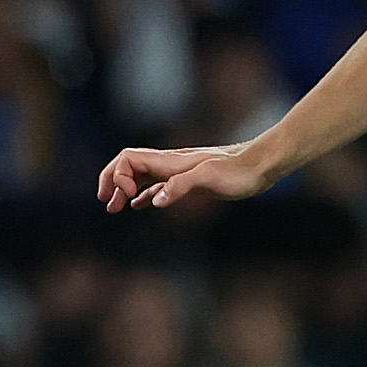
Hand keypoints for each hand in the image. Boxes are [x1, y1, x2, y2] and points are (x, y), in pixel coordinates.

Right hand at [98, 143, 275, 211]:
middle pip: (129, 166)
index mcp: (169, 160)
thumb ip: (180, 186)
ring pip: (141, 177)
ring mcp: (178, 172)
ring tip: (114, 208)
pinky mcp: (189, 181)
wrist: (260, 166)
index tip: (126, 197)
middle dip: (112, 181)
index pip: (128, 159)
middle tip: (106, 203)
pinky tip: (140, 205)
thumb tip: (155, 201)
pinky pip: (157, 186)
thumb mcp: (209, 177)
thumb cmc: (238, 171)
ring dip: (124, 190)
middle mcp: (169, 164)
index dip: (117, 175)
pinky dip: (143, 194)